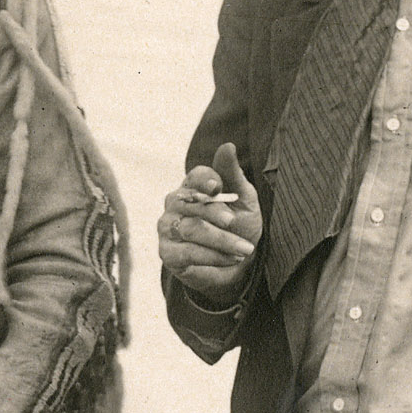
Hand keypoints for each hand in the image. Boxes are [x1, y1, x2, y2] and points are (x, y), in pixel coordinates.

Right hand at [159, 142, 263, 305]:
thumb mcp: (243, 200)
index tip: (217, 187)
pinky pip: (187, 252)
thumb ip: (233, 174)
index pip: (195, 176)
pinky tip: (231, 259)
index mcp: (193, 186)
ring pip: (190, 228)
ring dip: (221, 240)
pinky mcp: (166, 254)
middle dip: (216, 213)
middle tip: (235, 222)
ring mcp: (167, 228)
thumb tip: (228, 145)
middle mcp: (175, 204)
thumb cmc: (240, 227)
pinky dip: (213, 256)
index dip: (205, 180)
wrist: (238, 266)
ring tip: (245, 249)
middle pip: (191, 203)